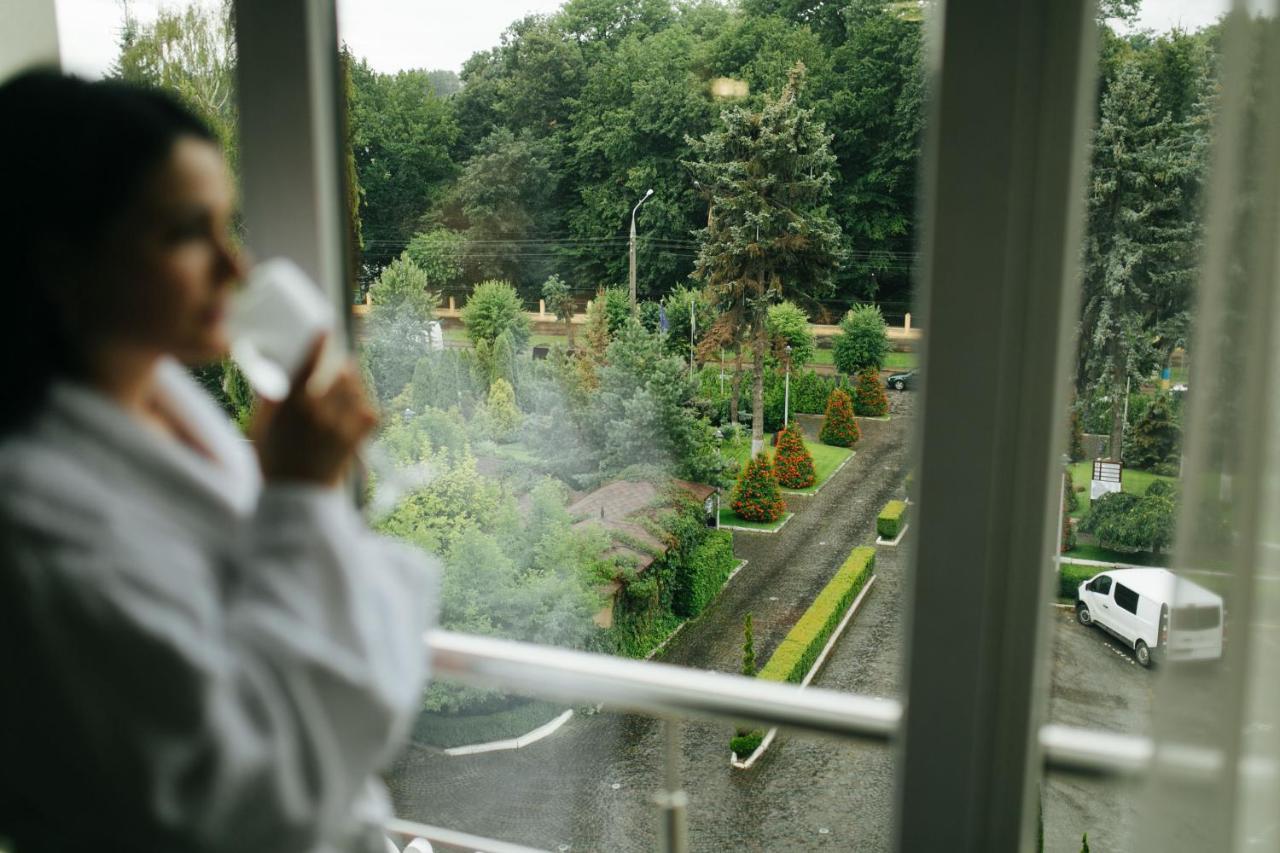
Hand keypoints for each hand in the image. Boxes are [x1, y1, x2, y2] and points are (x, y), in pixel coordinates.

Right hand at [251, 336, 377, 486]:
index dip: (317, 343)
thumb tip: (269, 373)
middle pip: (339, 372)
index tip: (324, 329)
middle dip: (340, 368)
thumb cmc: (274, 463)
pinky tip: (356, 408)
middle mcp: (316, 411)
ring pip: (356, 389)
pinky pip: (369, 410)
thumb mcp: (260, 428)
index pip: (306, 364)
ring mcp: (338, 425)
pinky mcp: (355, 439)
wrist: (296, 500)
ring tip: (344, 389)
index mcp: (289, 405)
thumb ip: (267, 399)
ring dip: (353, 384)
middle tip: (338, 367)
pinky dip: (365, 406)